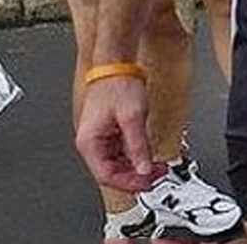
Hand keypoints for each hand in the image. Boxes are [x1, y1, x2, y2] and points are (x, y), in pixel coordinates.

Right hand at [76, 76, 156, 193]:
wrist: (116, 62)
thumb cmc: (117, 82)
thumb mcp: (132, 116)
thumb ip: (139, 145)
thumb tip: (144, 168)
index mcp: (90, 141)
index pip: (107, 176)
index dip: (129, 183)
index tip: (147, 182)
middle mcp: (92, 141)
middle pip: (112, 172)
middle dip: (135, 176)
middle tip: (156, 174)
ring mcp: (100, 136)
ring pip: (118, 163)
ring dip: (137, 166)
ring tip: (156, 165)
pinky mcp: (109, 131)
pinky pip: (121, 151)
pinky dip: (135, 155)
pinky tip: (148, 154)